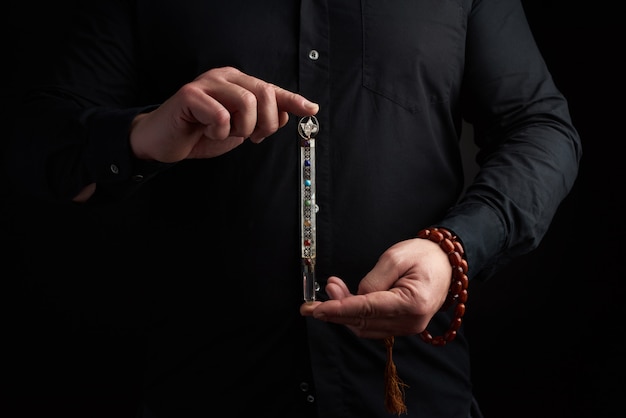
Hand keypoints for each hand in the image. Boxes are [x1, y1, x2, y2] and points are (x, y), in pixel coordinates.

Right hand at [130, 66, 318, 161]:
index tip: (311, 109)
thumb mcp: (239, 129)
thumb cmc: (201, 133)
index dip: (293, 100)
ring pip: (246, 102)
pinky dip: (220, 131)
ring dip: (242, 128)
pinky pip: (221, 114)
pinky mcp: (190, 95)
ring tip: (227, 134)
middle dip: (266, 122)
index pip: (272, 89)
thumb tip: (288, 114)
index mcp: (237, 82)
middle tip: (253, 137)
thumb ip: (262, 120)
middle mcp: (224, 77)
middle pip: (263, 93)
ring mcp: (206, 83)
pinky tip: (208, 132)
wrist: (165, 142)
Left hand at [300, 238, 451, 338]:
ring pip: (365, 327)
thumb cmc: (424, 255)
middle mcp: (411, 321)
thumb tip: (355, 298)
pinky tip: (347, 299)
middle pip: (363, 321)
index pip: (366, 309)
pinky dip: (356, 315)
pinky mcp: (403, 325)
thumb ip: (373, 280)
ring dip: (344, 313)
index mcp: (412, 303)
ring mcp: (408, 327)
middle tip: (318, 296)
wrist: (447, 262)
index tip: (317, 309)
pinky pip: (373, 325)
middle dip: (336, 310)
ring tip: (333, 288)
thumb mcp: (395, 257)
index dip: (338, 309)